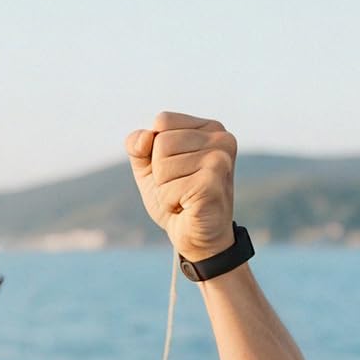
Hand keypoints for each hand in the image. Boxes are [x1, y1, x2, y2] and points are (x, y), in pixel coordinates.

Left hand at [125, 113, 237, 263]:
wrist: (197, 237)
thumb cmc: (177, 199)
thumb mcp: (150, 169)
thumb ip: (138, 147)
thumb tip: (143, 138)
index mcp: (209, 127)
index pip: (163, 121)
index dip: (156, 151)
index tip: (175, 170)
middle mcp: (221, 137)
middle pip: (161, 142)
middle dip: (160, 173)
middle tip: (180, 187)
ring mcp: (220, 159)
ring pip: (162, 166)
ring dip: (165, 190)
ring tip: (184, 197)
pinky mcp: (213, 182)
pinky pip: (168, 189)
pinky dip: (169, 203)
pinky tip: (187, 207)